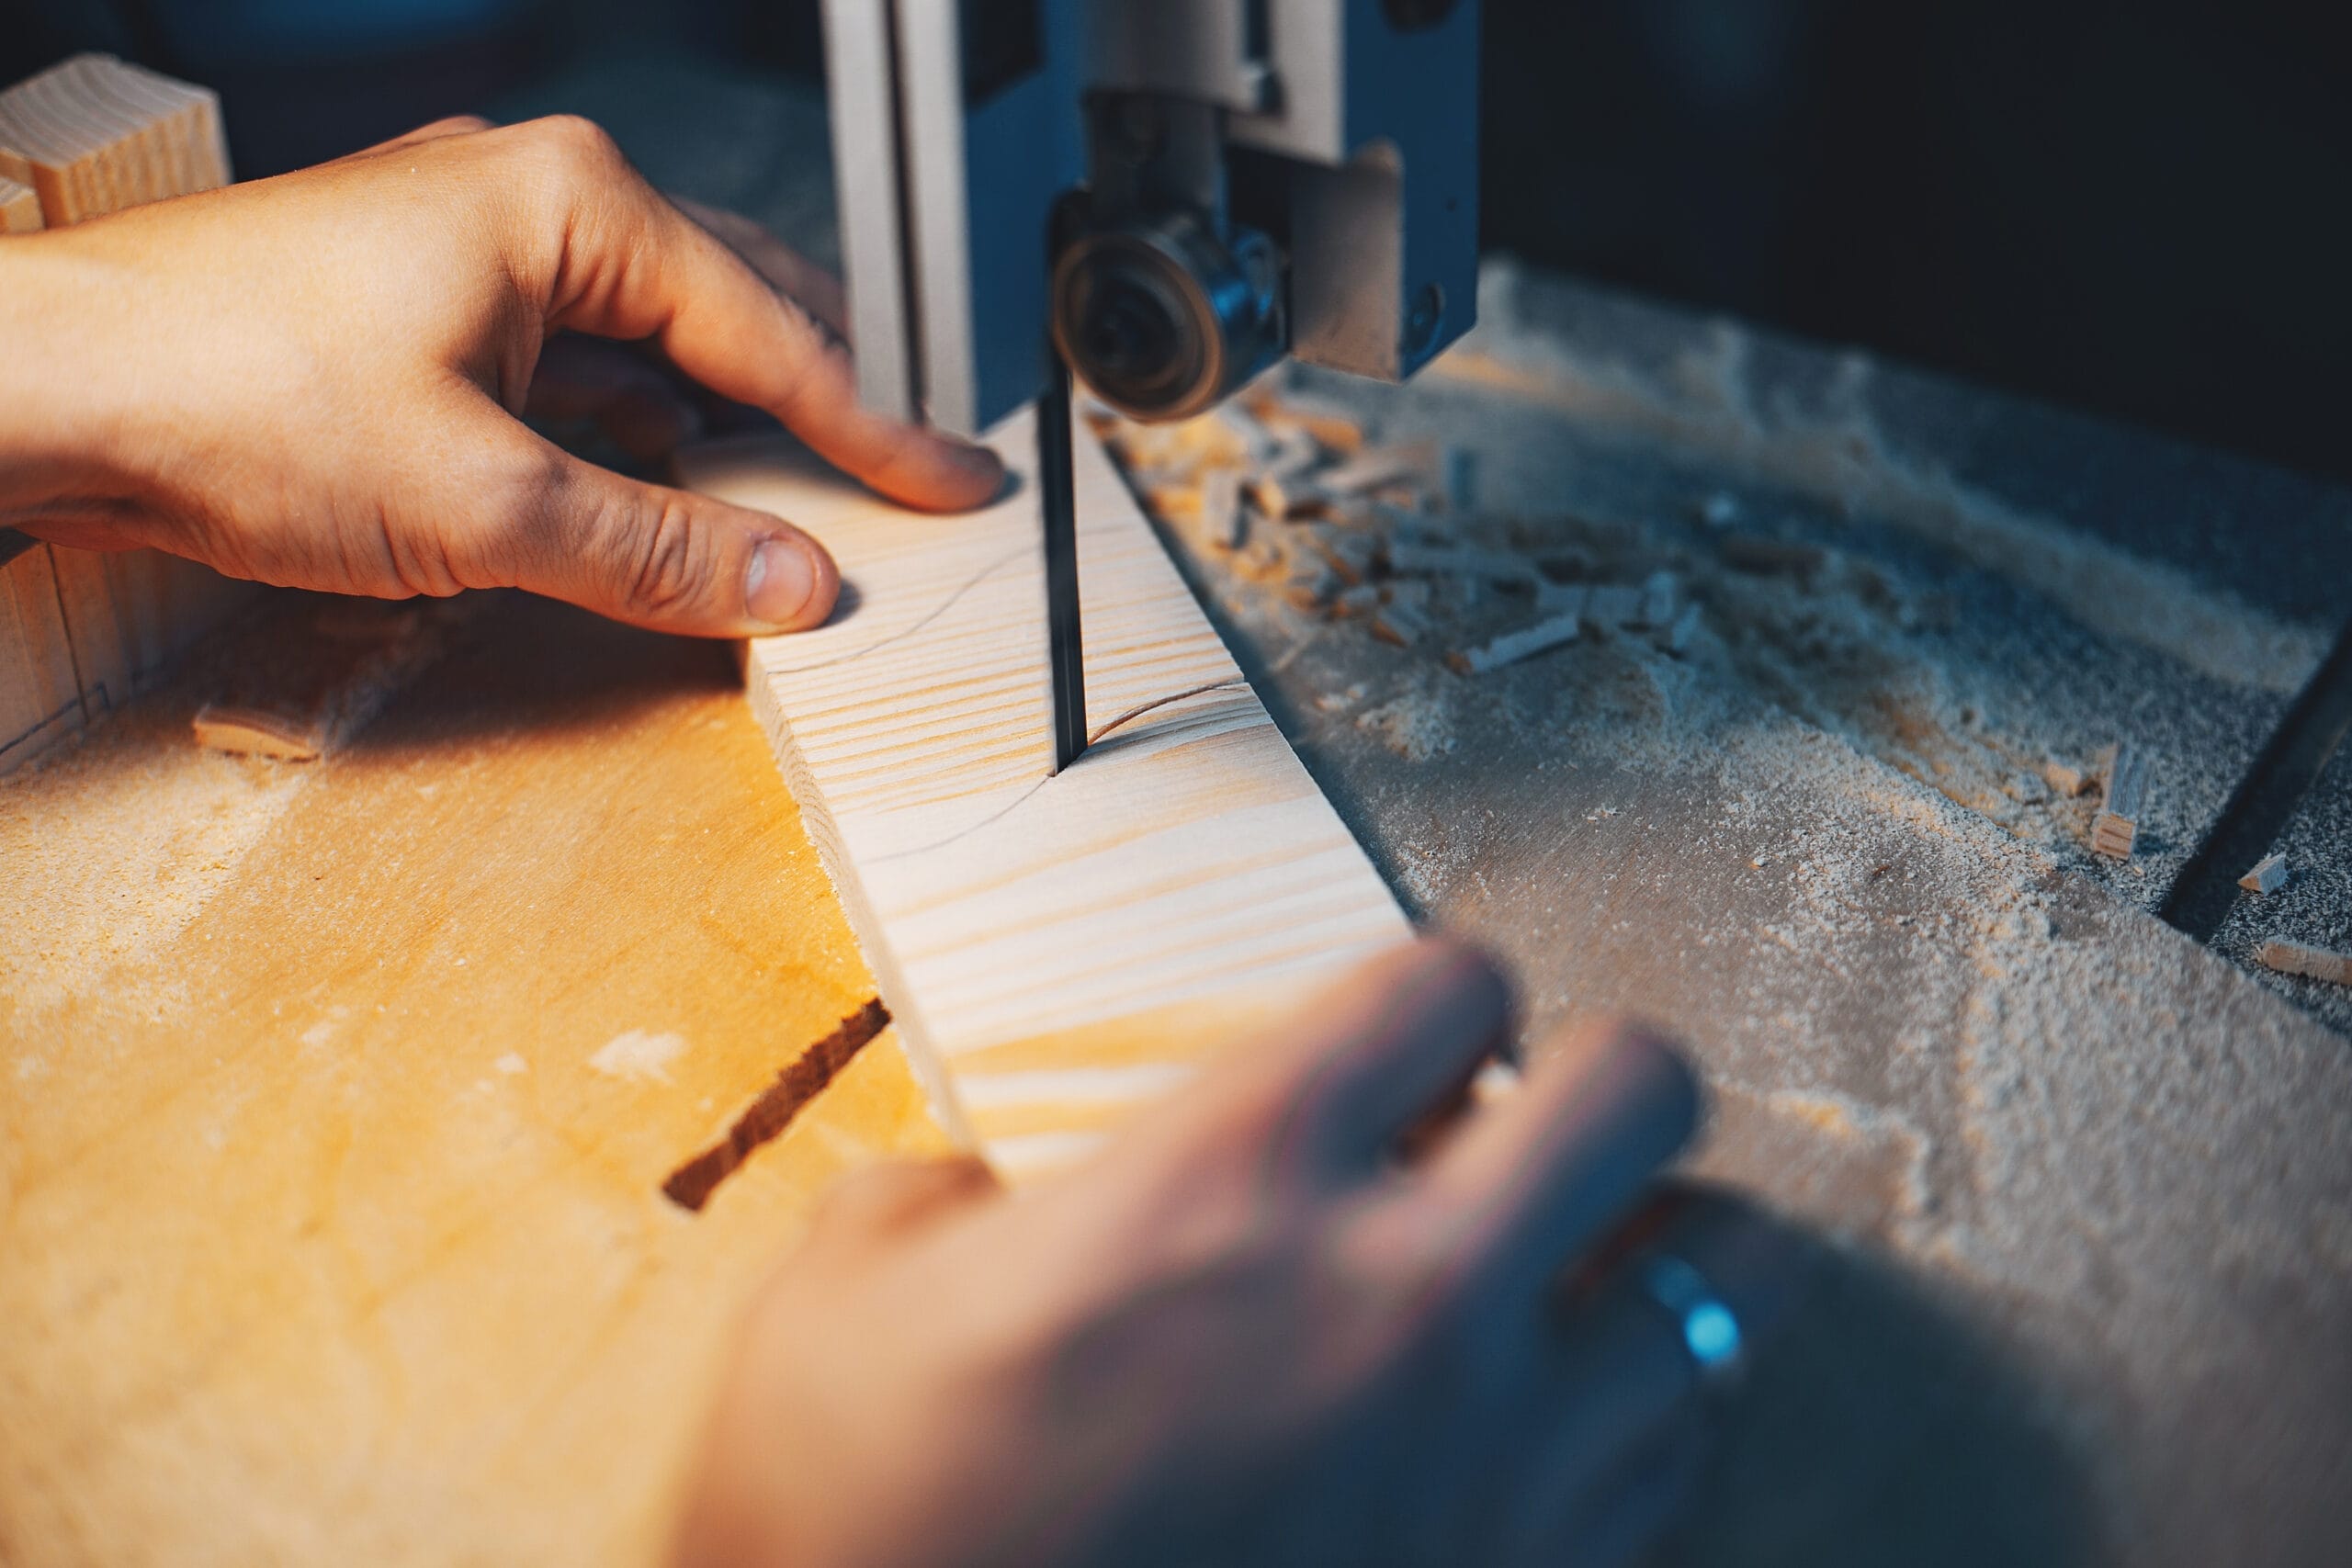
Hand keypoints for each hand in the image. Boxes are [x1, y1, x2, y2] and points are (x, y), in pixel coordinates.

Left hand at [0, 115, 1003, 635]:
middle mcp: (534, 199)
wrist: (38, 387)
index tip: (956, 484)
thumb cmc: (230, 394)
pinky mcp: (424, 305)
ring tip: (783, 513)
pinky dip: (623, 439)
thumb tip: (795, 583)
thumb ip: (661, 547)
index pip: (776, 338)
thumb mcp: (486, 502)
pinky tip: (642, 498)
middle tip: (894, 493)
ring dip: (713, 437)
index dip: (877, 432)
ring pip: (650, 348)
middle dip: (812, 414)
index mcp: (577, 203)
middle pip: (730, 319)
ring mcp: (473, 246)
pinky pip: (572, 369)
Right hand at [676, 939, 1803, 1566]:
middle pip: (1641, 1086)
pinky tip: (1571, 1427)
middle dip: (1601, 1078)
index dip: (1443, 988)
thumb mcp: (842, 1302)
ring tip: (1595, 1265)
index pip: (1451, 981)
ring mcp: (1493, 1461)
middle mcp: (1401, 1294)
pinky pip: (1683, 1464)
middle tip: (1544, 1118)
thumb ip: (957, 1204)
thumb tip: (993, 1208)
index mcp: (1234, 1174)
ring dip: (1668, 1248)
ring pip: (1727, 1284)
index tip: (1422, 1031)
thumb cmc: (857, 1530)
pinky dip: (1649, 1421)